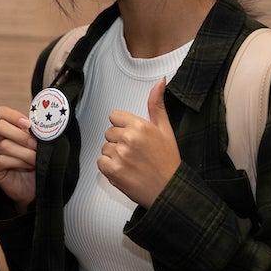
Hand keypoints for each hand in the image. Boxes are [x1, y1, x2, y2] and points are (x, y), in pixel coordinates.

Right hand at [0, 105, 37, 212]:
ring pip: (4, 145)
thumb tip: (44, 124)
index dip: (13, 116)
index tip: (28, 124)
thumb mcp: (38, 144)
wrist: (34, 187)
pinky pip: (2, 160)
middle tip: (36, 144)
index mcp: (7, 128)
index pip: (1, 112)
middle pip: (0, 126)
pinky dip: (18, 162)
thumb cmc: (36, 163)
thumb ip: (37, 133)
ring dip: (24, 152)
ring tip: (36, 159)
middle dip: (21, 135)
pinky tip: (28, 166)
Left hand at [97, 78, 180, 207]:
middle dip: (119, 141)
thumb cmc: (168, 160)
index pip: (114, 117)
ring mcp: (119, 155)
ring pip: (104, 148)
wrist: (169, 190)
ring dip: (114, 155)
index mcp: (139, 126)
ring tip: (132, 163)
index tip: (134, 137)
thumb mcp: (165, 129)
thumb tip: (160, 80)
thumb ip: (157, 104)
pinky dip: (109, 168)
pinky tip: (125, 171)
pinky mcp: (113, 171)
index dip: (123, 127)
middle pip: (109, 133)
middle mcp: (128, 138)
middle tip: (136, 153)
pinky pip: (100, 163)